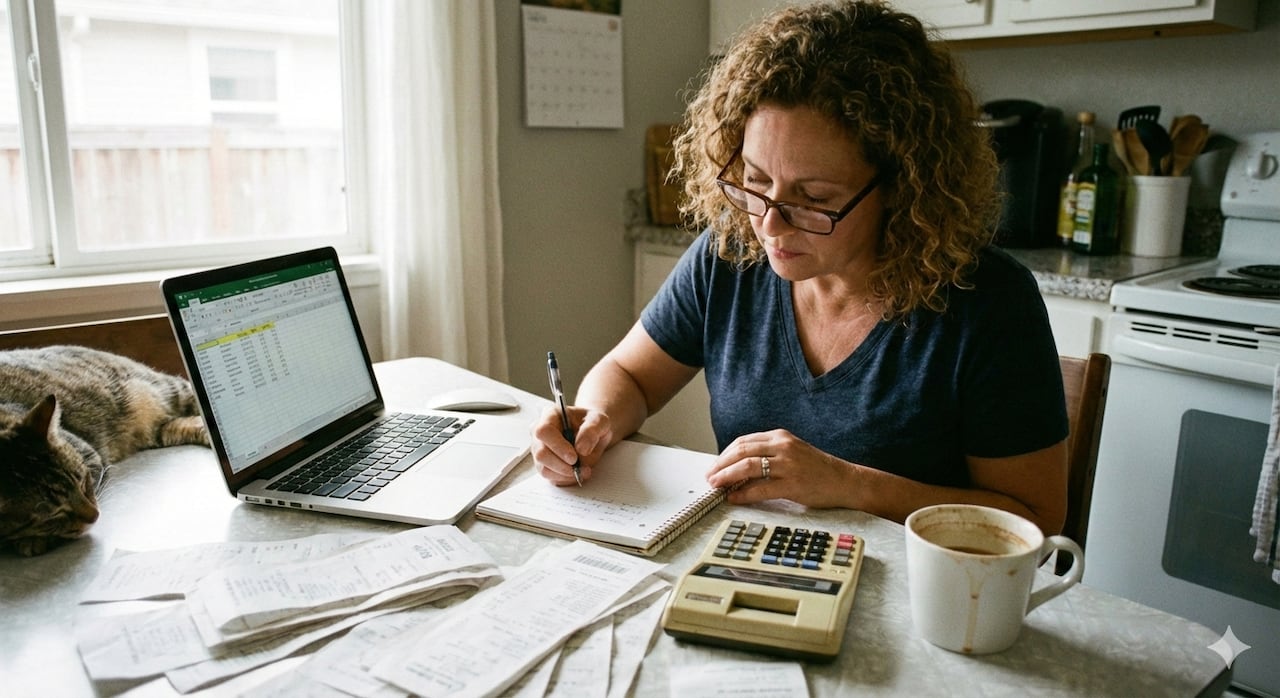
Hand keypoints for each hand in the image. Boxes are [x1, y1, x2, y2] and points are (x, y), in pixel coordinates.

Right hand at [530, 404, 613, 485]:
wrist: (594, 434)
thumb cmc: (593, 424)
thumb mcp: (600, 421)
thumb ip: (591, 431)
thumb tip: (581, 449)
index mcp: (550, 415)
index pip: (544, 431)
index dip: (557, 446)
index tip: (574, 457)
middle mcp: (540, 433)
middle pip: (541, 453)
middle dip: (562, 465)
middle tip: (580, 467)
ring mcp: (540, 449)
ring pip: (544, 468)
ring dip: (565, 474)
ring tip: (584, 470)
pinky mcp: (545, 464)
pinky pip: (551, 477)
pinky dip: (566, 479)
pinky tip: (578, 472)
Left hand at [706, 429, 854, 507]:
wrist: (845, 481)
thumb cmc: (816, 469)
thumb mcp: (791, 452)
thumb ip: (768, 455)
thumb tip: (736, 468)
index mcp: (780, 436)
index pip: (743, 442)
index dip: (724, 454)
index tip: (714, 466)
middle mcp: (783, 447)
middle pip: (741, 451)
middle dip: (720, 465)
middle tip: (709, 477)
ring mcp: (788, 465)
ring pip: (747, 467)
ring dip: (726, 477)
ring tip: (716, 486)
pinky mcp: (793, 484)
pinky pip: (761, 489)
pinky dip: (743, 494)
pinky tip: (733, 498)